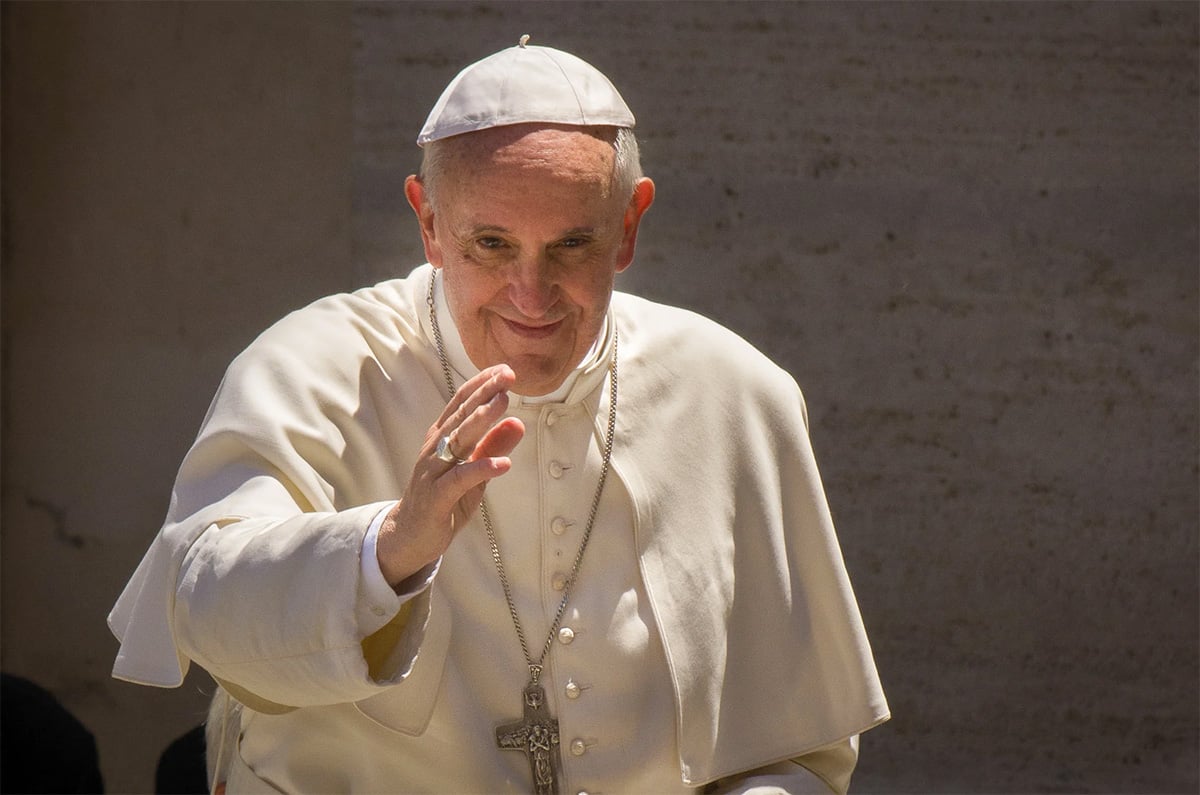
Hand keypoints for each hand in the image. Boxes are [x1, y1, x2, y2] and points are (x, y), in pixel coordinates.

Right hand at [377, 364, 524, 586]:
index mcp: (442, 437)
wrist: (410, 535)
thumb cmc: (444, 498)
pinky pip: (460, 480)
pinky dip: (481, 469)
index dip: (481, 384)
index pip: (460, 403)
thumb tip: (518, 422)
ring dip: (481, 421)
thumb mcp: (474, 471)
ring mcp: (433, 472)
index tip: (504, 369)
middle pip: (460, 415)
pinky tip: (503, 463)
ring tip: (504, 404)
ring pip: (458, 441)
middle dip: (484, 393)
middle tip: (507, 375)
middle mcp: (435, 449)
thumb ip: (493, 446)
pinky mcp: (437, 497)